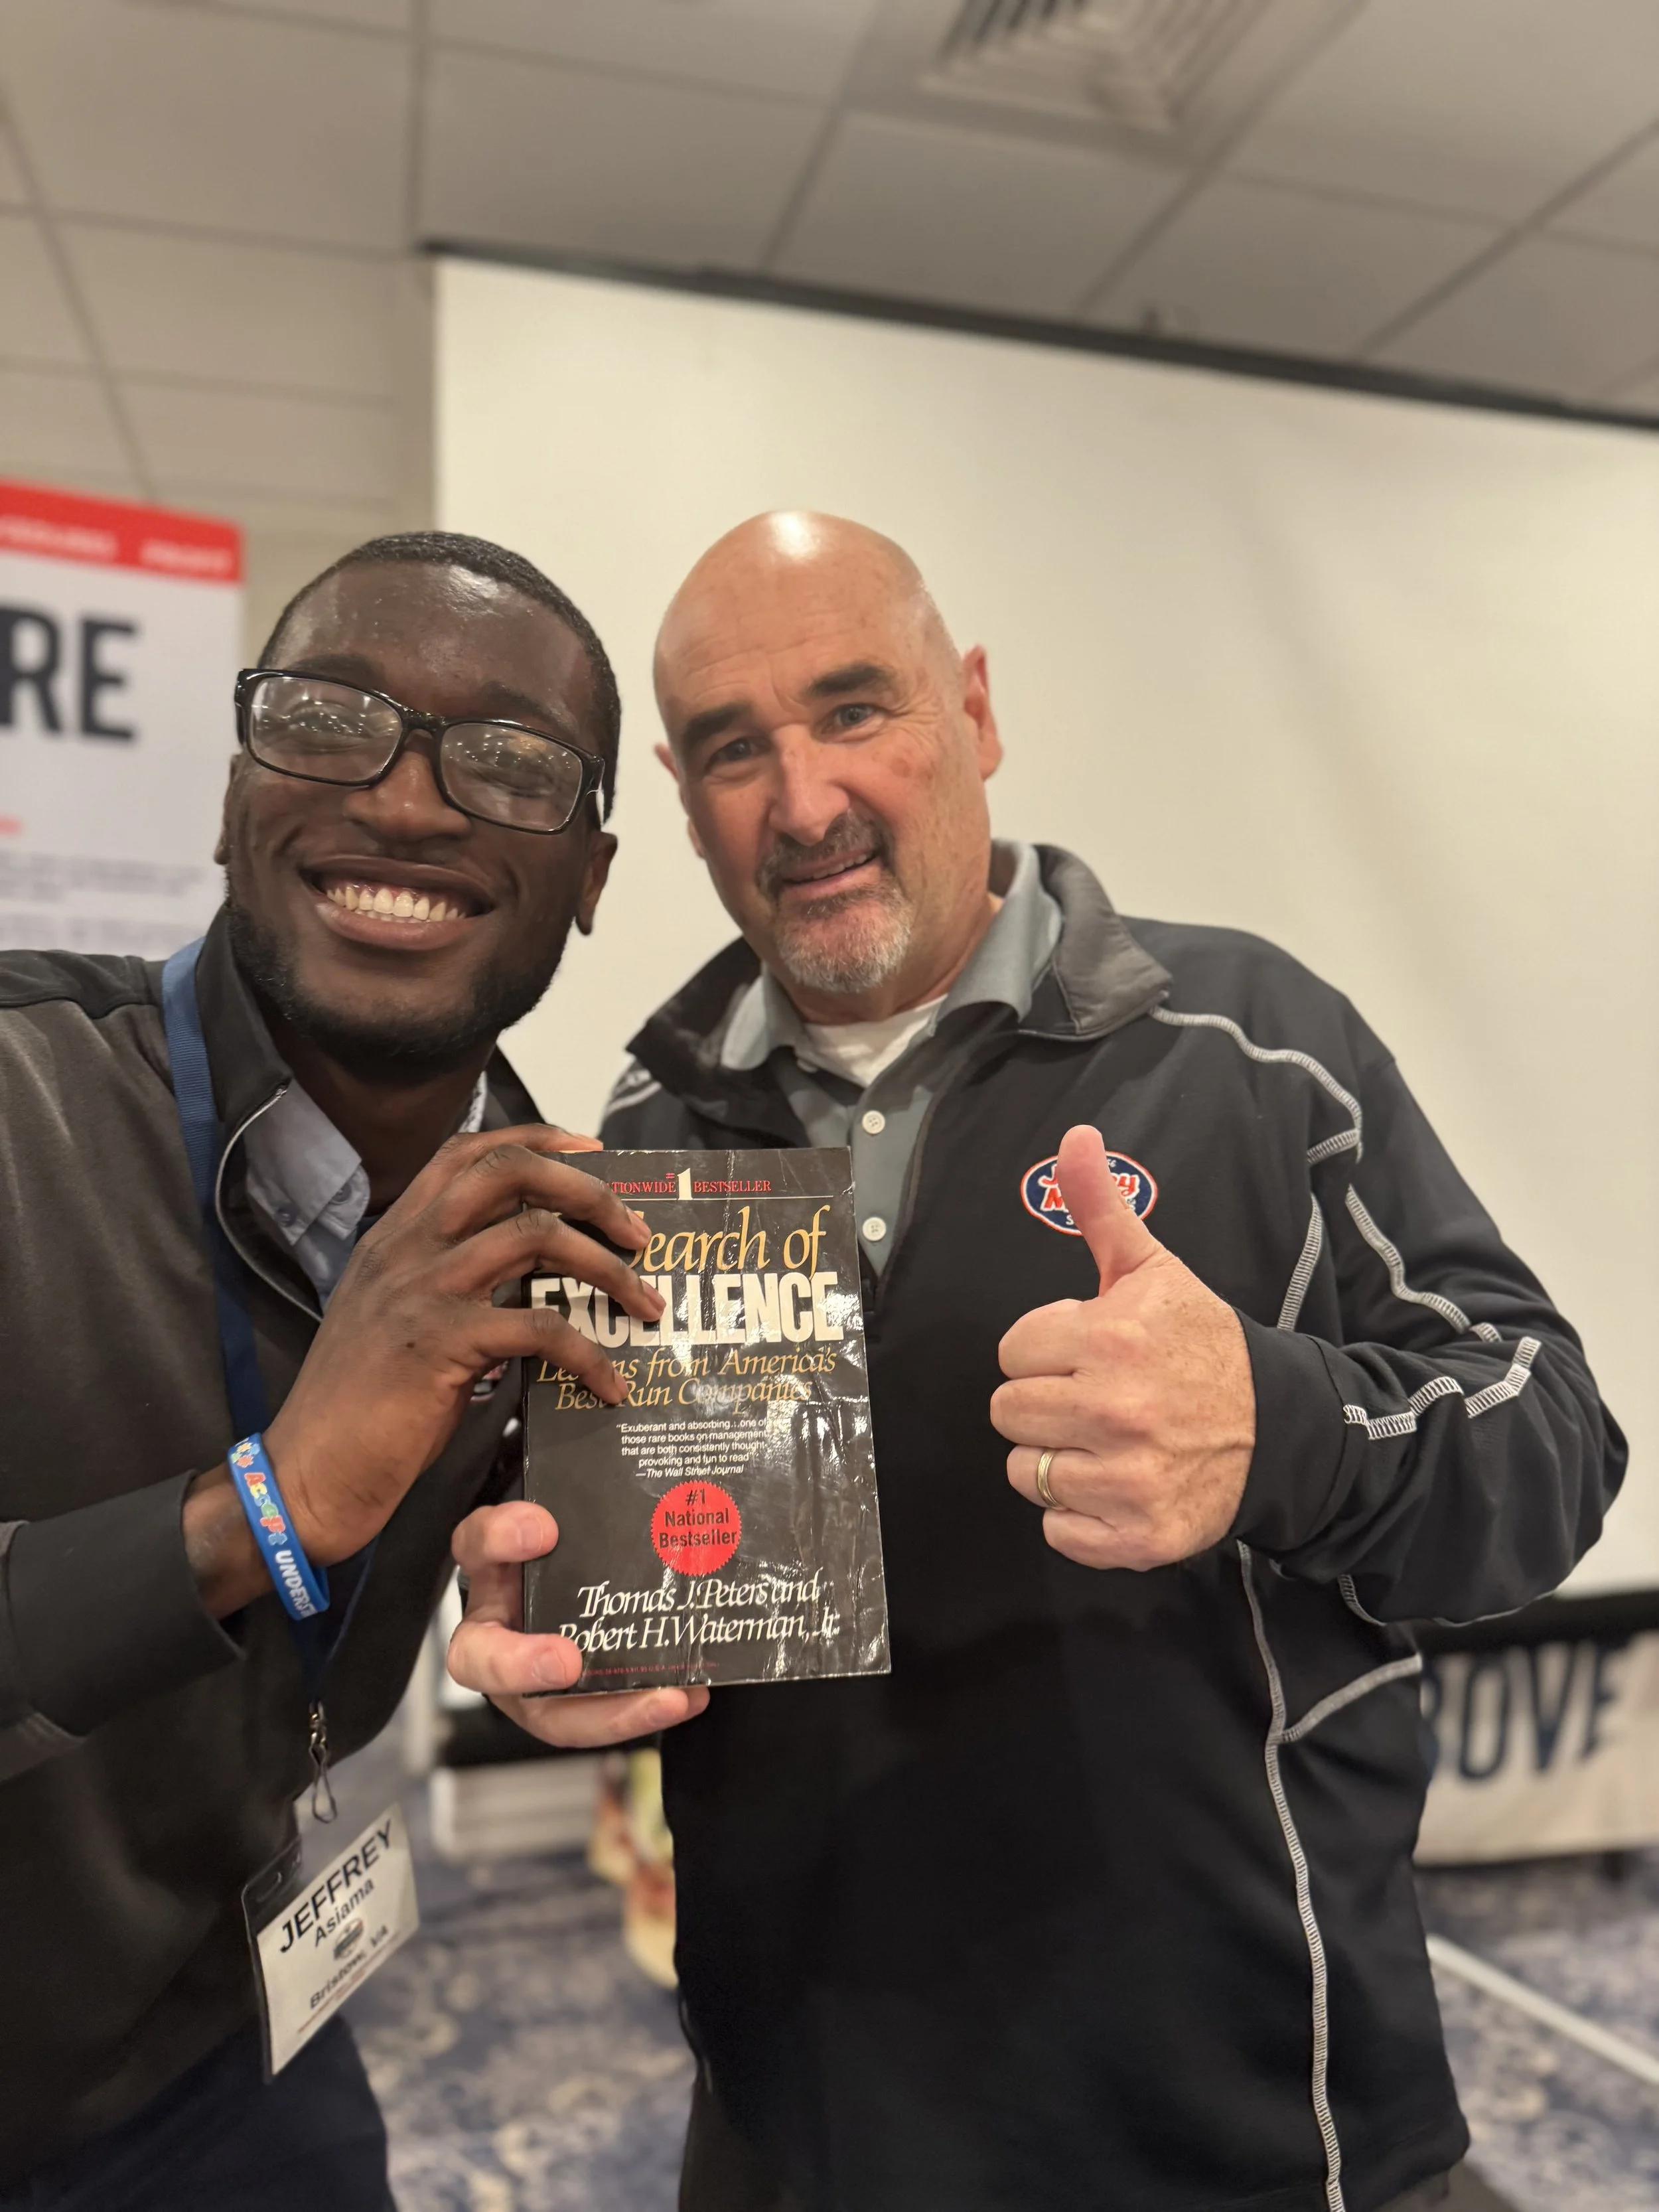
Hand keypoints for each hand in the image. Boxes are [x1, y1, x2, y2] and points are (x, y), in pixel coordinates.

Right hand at [264, 1127, 663, 1565]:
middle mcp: (407, 1247)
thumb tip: (537, 1277)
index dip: (537, 1141)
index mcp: (395, 1236)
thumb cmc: (361, 1408)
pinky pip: (539, 1328)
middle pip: (509, 1173)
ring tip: (645, 1304)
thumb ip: (453, 1284)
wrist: (308, 1474)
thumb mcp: (401, 1320)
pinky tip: (609, 1385)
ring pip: (535, 1237)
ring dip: (606, 1268)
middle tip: (637, 1230)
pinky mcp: (441, 1344)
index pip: (467, 1153)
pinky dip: (588, 1354)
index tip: (594, 1150)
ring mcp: (422, 1291)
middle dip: (587, 1189)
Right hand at [448, 1503, 709, 1742]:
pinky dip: (641, 1712)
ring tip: (666, 1696)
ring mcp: (528, 1675)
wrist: (570, 1564)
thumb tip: (638, 1437)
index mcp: (492, 1566)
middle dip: (521, 1664)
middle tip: (568, 1661)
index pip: (476, 1544)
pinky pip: (596, 1720)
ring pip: (544, 1712)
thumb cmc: (569, 1537)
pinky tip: (691, 1694)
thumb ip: (586, 1487)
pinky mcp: (564, 1706)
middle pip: (477, 1658)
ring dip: (607, 1711)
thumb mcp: (568, 1507)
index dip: (501, 1537)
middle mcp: (499, 1627)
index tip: (543, 1528)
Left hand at [990, 1124, 1254, 1570]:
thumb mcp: (1152, 1270)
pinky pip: (1059, 1530)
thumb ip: (1100, 1206)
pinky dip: (1080, 1517)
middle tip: (1093, 1397)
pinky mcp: (1138, 1536)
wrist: (1280, 1429)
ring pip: (1025, 1473)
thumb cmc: (1202, 1345)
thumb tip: (1074, 1136)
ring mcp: (1128, 1480)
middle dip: (1042, 1402)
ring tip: (1105, 1440)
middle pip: (1009, 1412)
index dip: (1043, 1350)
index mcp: (1110, 1341)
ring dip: (1056, 1459)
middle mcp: (1116, 1411)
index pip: (1012, 1351)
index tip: (1085, 1352)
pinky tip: (1117, 1484)